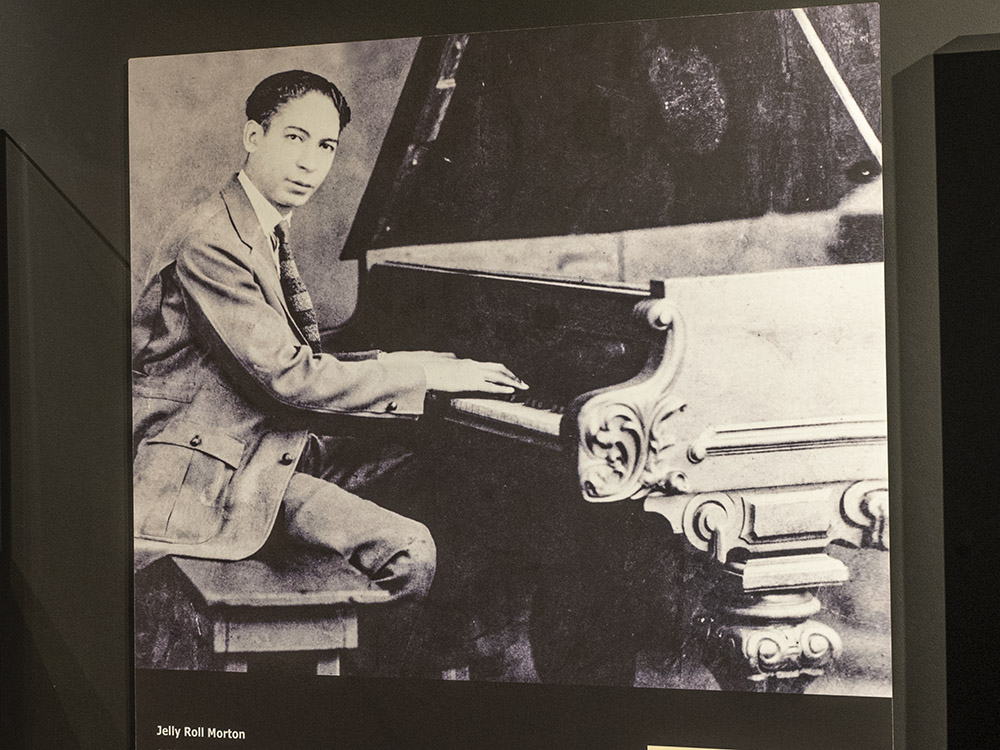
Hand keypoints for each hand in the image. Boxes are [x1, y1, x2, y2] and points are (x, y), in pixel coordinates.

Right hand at [381, 350, 527, 393]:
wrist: (423, 370)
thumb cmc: (430, 369)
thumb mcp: (442, 365)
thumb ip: (450, 362)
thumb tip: (451, 360)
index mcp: (467, 362)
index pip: (489, 366)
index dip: (502, 373)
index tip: (510, 378)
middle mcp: (473, 365)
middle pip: (499, 368)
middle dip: (513, 375)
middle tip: (523, 382)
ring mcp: (472, 374)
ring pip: (498, 375)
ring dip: (512, 381)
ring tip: (522, 387)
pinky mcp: (469, 383)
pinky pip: (490, 386)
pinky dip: (502, 388)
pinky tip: (510, 391)